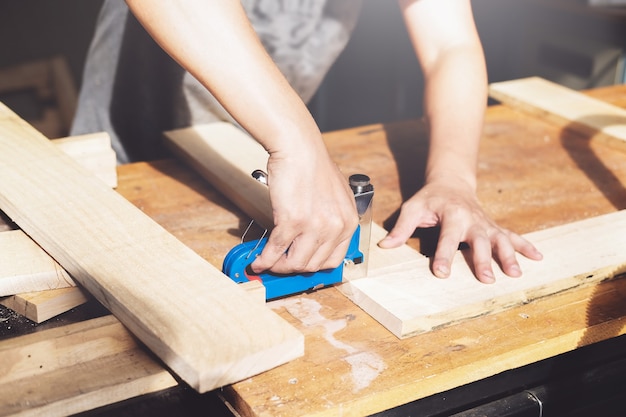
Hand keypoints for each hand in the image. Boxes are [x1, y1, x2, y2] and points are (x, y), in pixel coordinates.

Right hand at [250, 144, 358, 273]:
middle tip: (279, 264)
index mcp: (348, 221)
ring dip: (278, 266)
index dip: (313, 266)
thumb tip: (313, 240)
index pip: (334, 260)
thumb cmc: (313, 166)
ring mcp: (315, 226)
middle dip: (293, 268)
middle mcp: (336, 227)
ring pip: (295, 263)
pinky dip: (265, 259)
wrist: (299, 147)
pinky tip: (259, 260)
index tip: (300, 265)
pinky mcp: (293, 221)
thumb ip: (330, 220)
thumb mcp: (336, 197)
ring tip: (268, 263)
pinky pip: (276, 249)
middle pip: (313, 265)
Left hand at [378, 177, 542, 282]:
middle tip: (486, 279)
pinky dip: (526, 246)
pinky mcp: (494, 226)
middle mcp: (472, 219)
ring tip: (516, 273)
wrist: (451, 182)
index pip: (447, 237)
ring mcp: (485, 223)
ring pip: (500, 239)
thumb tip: (385, 246)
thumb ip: (401, 228)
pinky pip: (512, 236)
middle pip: (479, 241)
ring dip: (509, 256)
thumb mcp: (412, 208)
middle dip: (482, 260)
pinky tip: (538, 257)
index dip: (443, 255)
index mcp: (451, 214)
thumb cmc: (430, 198)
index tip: (441, 273)